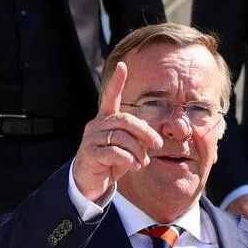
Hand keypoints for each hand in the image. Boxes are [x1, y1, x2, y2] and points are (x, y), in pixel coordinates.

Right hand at [71, 62, 162, 201]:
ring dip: (138, 151)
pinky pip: (115, 152)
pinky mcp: (90, 153)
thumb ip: (136, 138)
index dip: (116, 81)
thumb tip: (154, 139)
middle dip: (145, 132)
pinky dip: (129, 160)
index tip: (122, 65)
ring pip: (122, 137)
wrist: (90, 182)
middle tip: (157, 145)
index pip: (110, 96)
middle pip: (125, 119)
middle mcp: (96, 124)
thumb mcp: (126, 147)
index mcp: (105, 119)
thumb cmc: (111, 161)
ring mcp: (91, 138)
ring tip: (142, 162)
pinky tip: (133, 166)